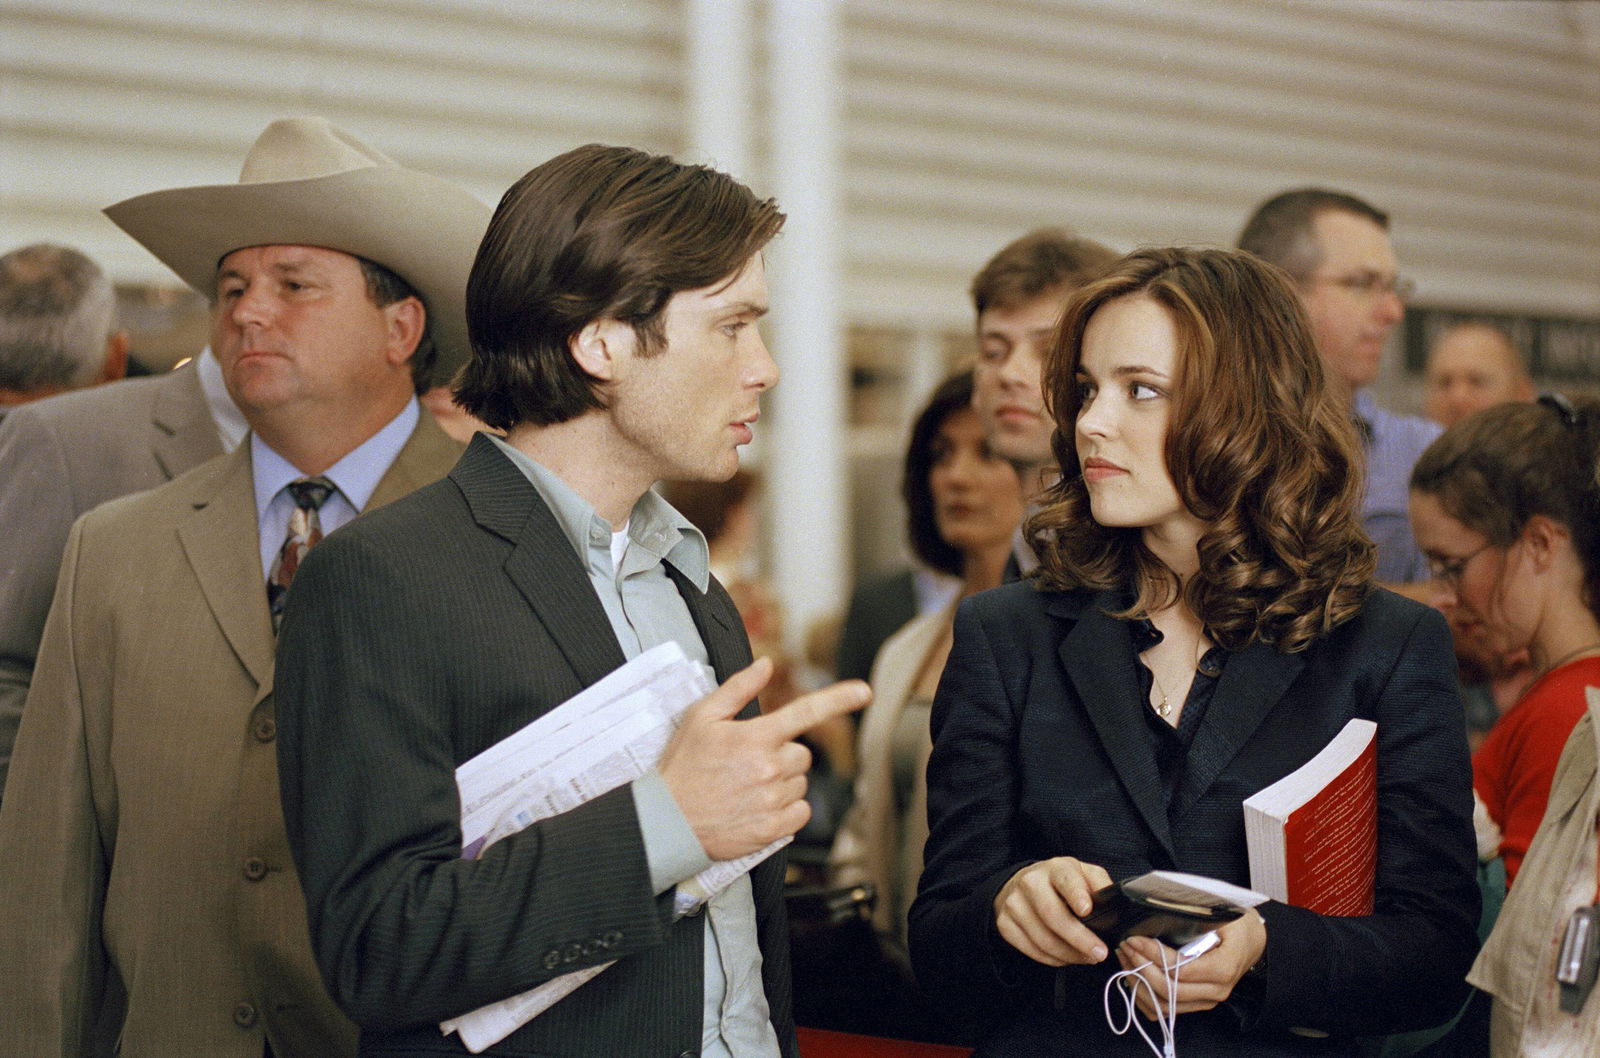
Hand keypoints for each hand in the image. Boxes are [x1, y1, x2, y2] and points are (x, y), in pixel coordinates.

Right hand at [658, 657, 869, 860]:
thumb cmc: (682, 766)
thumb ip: (737, 688)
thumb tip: (766, 664)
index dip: (838, 699)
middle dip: (783, 755)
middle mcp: (769, 768)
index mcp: (755, 737)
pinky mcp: (772, 829)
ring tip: (748, 787)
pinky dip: (787, 810)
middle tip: (750, 762)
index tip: (864, 692)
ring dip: (783, 783)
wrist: (667, 821)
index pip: (805, 712)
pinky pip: (801, 812)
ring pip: (801, 783)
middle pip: (802, 754)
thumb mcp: (701, 717)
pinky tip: (760, 807)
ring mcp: (772, 800)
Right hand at [993, 857, 1113, 965]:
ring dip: (1068, 954)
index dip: (1076, 895)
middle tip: (1098, 952)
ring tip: (1086, 957)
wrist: (1019, 884)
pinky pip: (1031, 950)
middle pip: (1053, 915)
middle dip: (1079, 939)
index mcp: (1055, 868)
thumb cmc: (1058, 883)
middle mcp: (1030, 883)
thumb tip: (1114, 904)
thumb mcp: (1083, 874)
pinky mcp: (1005, 924)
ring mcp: (1014, 904)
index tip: (1087, 910)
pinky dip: (1052, 959)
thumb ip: (1100, 885)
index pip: (1065, 879)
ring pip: (1042, 938)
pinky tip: (1065, 957)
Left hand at [1115, 909, 1266, 1018]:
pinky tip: (1133, 974)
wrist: (1254, 942)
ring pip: (1164, 1005)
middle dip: (1141, 967)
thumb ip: (1198, 916)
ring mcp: (1206, 1000)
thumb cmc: (1238, 925)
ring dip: (1138, 983)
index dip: (1153, 956)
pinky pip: (1165, 1010)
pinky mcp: (1196, 1002)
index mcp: (1224, 968)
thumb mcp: (1224, 914)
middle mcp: (1216, 990)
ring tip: (1125, 958)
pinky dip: (1144, 996)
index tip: (1134, 939)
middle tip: (1126, 946)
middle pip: (1169, 991)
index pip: (1182, 970)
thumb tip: (1163, 906)